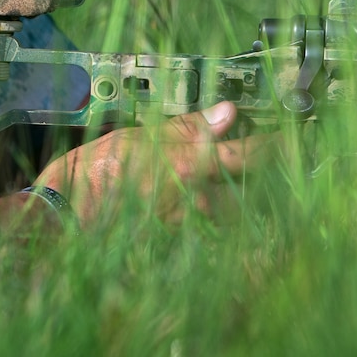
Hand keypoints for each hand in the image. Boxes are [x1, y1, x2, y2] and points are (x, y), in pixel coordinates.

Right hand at [34, 101, 269, 226]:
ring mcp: (188, 226)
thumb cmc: (101, 168)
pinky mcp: (176, 243)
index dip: (272, 146)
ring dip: (229, 199)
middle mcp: (198, 200)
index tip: (287, 139)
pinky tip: (194, 210)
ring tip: (214, 185)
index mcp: (193, 165)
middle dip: (251, 179)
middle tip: (254, 163)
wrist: (69, 214)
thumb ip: (190, 126)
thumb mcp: (143, 134)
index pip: (247, 155)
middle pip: (244, 190)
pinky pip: (205, 232)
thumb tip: (229, 113)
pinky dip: (208, 220)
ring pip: (226, 213)